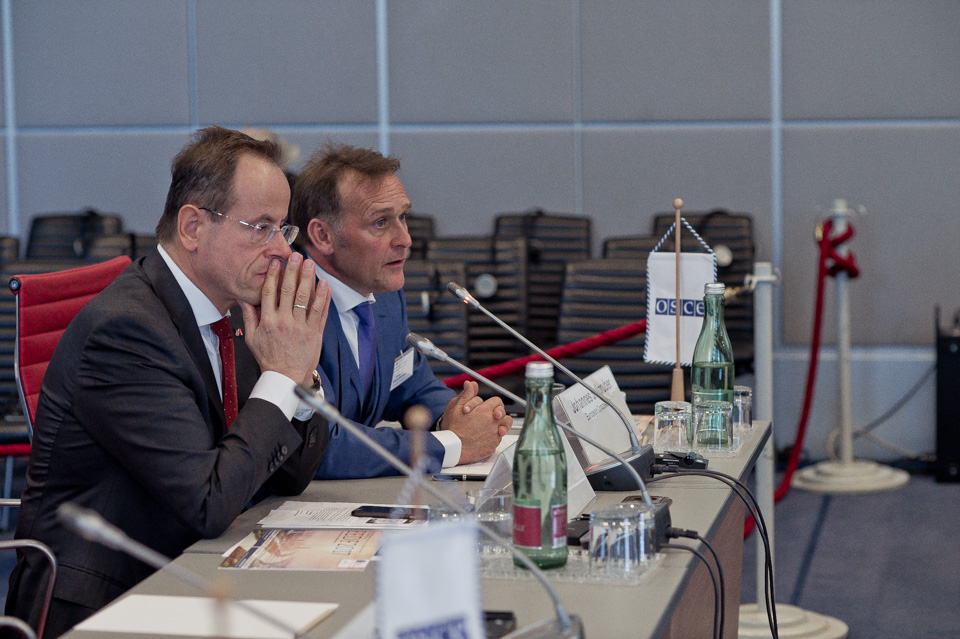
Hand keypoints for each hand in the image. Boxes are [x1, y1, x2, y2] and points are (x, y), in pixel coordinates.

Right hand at [240, 253, 330, 383]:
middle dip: (293, 271)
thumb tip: (243, 299)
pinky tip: (325, 284)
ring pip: (306, 299)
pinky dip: (323, 297)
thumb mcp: (252, 338)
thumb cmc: (269, 357)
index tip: (276, 261)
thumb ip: (249, 317)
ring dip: (309, 279)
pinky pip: (320, 312)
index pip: (270, 292)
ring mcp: (301, 327)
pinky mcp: (315, 333)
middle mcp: (284, 322)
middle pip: (289, 291)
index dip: (273, 275)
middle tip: (296, 256)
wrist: (286, 377)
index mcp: (268, 321)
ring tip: (311, 264)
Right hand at [440, 381, 512, 463]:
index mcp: (484, 410)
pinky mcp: (494, 444)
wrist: (454, 448)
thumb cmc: (454, 428)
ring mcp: (494, 433)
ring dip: (502, 423)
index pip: (497, 401)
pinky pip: (500, 436)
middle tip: (491, 415)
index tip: (487, 407)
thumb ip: (466, 395)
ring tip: (495, 424)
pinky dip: (496, 435)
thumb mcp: (456, 408)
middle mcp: (492, 421)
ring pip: (506, 424)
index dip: (492, 403)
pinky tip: (488, 435)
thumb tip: (470, 383)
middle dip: (498, 412)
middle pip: (503, 412)